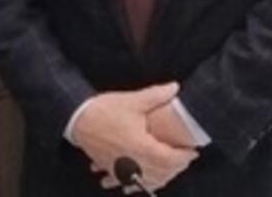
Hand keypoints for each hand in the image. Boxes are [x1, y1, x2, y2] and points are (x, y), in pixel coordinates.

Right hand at [71, 82, 197, 191]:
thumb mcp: (132, 101)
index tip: (193, 150)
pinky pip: (131, 184)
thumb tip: (175, 87)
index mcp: (142, 147)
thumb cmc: (104, 111)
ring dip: (162, 178)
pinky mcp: (113, 170)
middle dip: (177, 168)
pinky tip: (144, 180)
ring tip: (171, 168)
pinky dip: (141, 184)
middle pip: (162, 174)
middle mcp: (134, 163)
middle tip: (185, 158)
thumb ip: (156, 95)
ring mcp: (123, 169)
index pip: (171, 159)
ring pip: (148, 182)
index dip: (185, 157)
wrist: (78, 120)